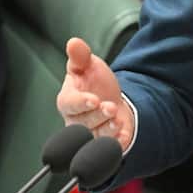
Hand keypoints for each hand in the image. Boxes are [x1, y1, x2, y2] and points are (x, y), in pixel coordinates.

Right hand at [55, 37, 133, 151]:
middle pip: (82, 123)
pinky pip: (107, 150)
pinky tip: (123, 135)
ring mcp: (90, 135)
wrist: (114, 101)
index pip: (69, 104)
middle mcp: (76, 121)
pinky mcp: (104, 145)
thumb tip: (74, 42)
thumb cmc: (96, 84)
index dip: (80, 103)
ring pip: (94, 138)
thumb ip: (81, 56)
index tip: (94, 99)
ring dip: (107, 130)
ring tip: (117, 120)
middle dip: (97, 116)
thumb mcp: (90, 65)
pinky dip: (116, 144)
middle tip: (110, 107)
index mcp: (68, 101)